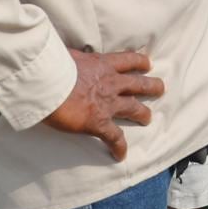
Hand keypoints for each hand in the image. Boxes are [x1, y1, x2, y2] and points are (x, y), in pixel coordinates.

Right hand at [41, 47, 164, 160]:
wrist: (47, 83)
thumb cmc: (52, 65)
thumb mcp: (68, 53)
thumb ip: (73, 55)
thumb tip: (65, 53)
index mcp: (103, 64)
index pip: (128, 59)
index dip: (140, 62)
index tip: (147, 64)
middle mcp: (111, 82)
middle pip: (139, 84)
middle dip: (151, 86)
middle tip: (160, 89)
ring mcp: (107, 103)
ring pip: (134, 108)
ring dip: (143, 114)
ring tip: (148, 118)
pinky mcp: (98, 122)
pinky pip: (114, 137)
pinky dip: (119, 147)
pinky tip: (121, 155)